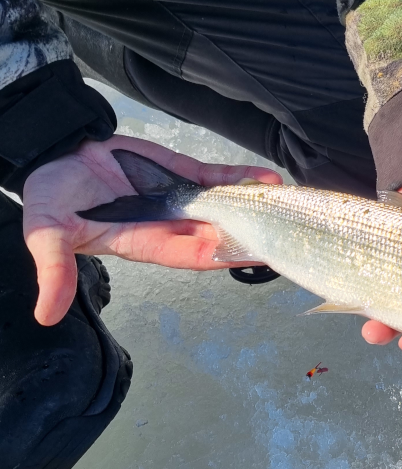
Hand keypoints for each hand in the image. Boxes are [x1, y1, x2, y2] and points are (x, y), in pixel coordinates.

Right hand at [23, 135, 280, 325]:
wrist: (56, 153)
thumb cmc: (52, 197)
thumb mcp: (48, 233)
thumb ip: (54, 269)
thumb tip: (46, 315)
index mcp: (147, 243)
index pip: (195, 255)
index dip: (226, 255)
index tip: (259, 255)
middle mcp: (171, 225)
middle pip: (221, 233)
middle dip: (252, 232)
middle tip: (288, 228)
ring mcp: (180, 199)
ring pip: (226, 205)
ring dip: (254, 204)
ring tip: (287, 200)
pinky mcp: (181, 174)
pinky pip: (217, 178)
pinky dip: (240, 177)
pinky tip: (267, 177)